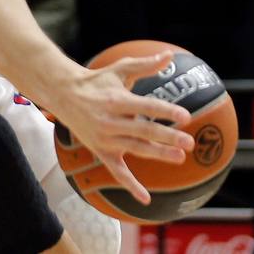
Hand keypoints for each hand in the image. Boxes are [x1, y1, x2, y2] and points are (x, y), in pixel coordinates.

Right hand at [50, 51, 194, 204]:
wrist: (64, 94)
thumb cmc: (97, 80)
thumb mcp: (119, 69)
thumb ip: (145, 65)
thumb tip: (169, 55)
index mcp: (116, 99)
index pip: (145, 106)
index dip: (165, 111)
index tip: (185, 116)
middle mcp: (110, 121)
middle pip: (143, 130)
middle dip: (167, 136)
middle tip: (189, 141)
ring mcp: (105, 138)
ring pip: (135, 149)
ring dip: (158, 154)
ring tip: (180, 157)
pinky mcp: (101, 151)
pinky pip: (117, 172)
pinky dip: (130, 186)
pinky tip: (146, 199)